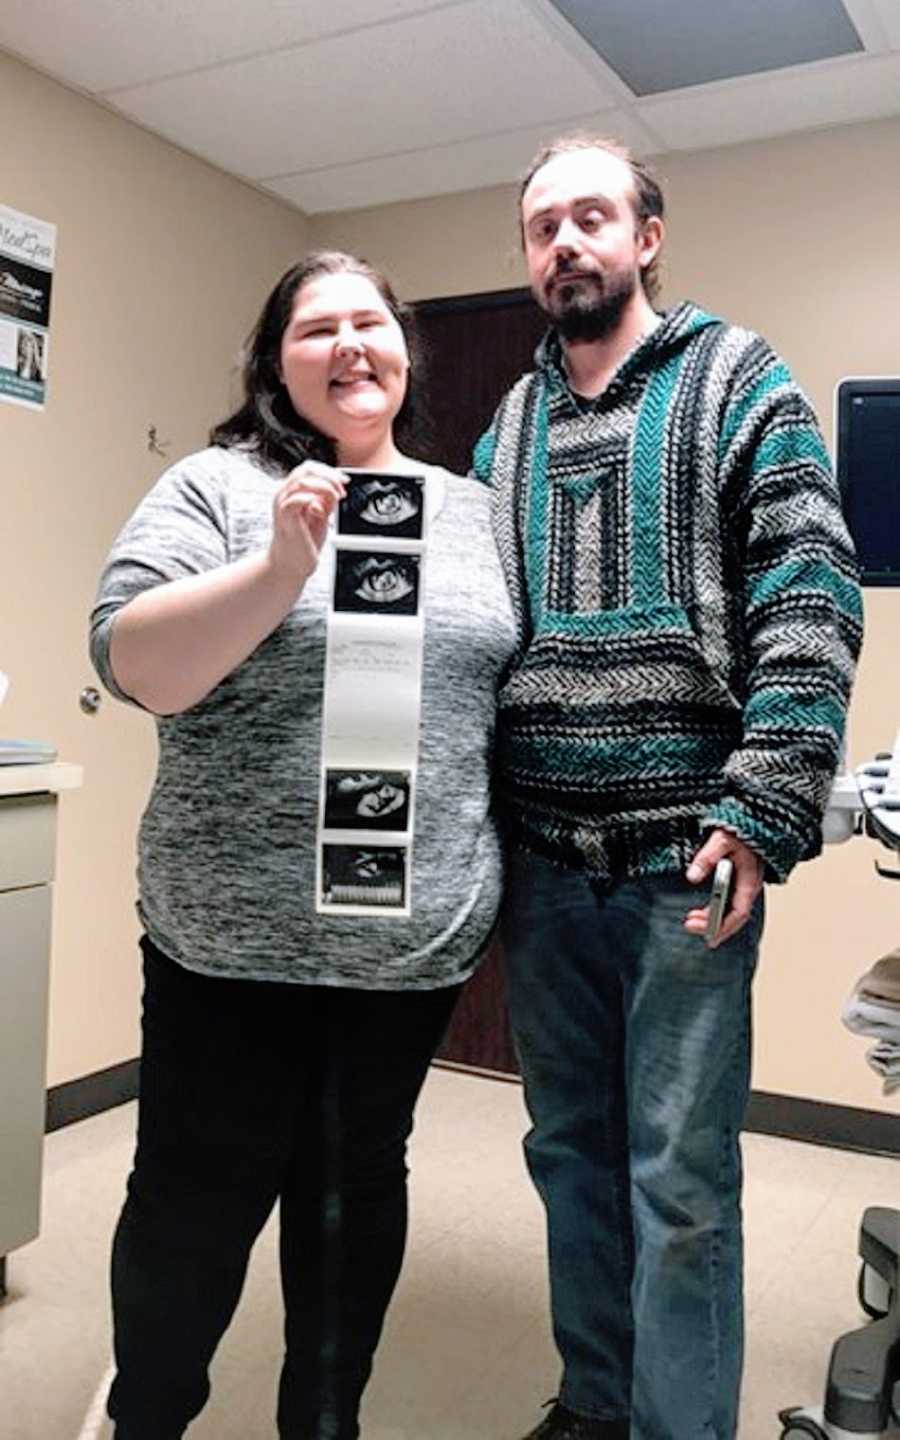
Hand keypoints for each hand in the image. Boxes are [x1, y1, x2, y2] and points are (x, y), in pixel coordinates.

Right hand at [268, 462, 345, 585]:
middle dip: (329, 476)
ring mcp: (283, 504)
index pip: (309, 468)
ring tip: (336, 498)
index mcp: (292, 491)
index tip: (344, 481)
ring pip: (302, 480)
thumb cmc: (303, 542)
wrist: (291, 564)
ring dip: (324, 486)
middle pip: (306, 469)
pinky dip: (312, 498)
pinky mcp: (285, 516)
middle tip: (342, 489)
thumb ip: (325, 500)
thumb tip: (336, 489)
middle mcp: (285, 494)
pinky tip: (322, 508)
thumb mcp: (320, 515)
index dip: (329, 471)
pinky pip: (297, 498)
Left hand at [683, 829, 762, 947]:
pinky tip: (705, 913)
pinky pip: (729, 902)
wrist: (755, 816)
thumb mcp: (722, 839)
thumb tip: (692, 876)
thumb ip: (707, 857)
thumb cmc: (742, 827)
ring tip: (692, 921)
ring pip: (731, 910)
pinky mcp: (739, 878)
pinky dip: (716, 911)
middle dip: (713, 926)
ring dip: (713, 920)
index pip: (738, 913)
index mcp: (750, 880)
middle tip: (690, 926)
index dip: (722, 926)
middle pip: (734, 916)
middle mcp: (749, 885)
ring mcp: (744, 883)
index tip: (705, 933)